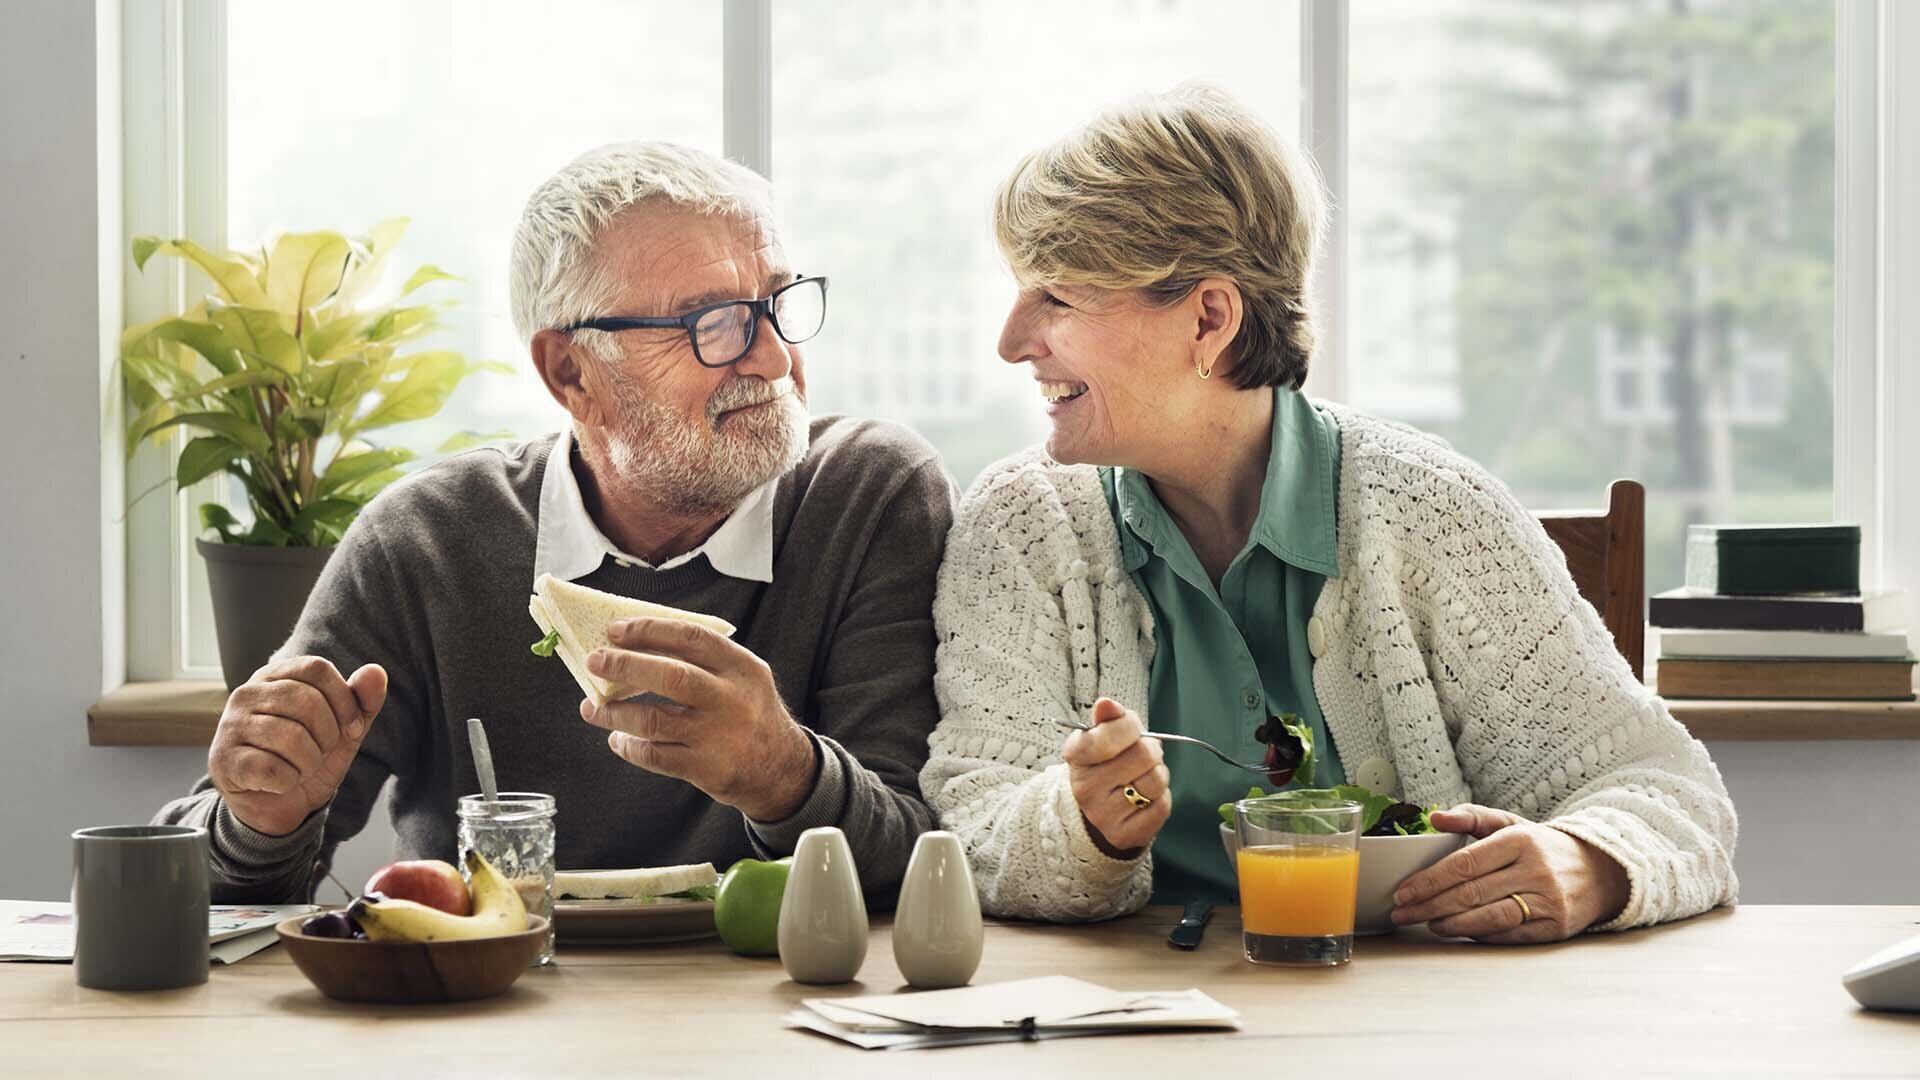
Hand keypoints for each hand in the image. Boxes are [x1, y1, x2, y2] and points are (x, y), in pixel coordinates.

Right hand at [209, 657, 386, 836]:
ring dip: (309, 762)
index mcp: (276, 676)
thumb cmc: (309, 757)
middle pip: (306, 701)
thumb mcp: (344, 730)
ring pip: (290, 736)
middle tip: (320, 753)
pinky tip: (279, 782)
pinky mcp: (222, 760)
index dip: (344, 701)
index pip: (318, 668)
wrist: (278, 806)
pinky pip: (271, 768)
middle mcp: (247, 693)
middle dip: (328, 736)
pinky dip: (288, 781)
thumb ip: (362, 702)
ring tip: (300, 768)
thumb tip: (376, 672)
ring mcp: (229, 725)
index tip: (350, 728)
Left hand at [579, 616, 815, 821]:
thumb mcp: (743, 678)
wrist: (781, 769)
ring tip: (593, 707)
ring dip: (615, 713)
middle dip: (625, 666)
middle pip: (671, 676)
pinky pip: (655, 755)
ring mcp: (718, 736)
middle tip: (595, 660)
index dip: (651, 631)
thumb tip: (637, 645)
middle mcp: (732, 699)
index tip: (617, 630)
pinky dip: (629, 747)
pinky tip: (618, 739)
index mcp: (741, 668)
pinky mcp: (706, 768)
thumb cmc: (749, 714)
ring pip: (654, 720)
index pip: (692, 638)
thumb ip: (704, 661)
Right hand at [1063, 698, 1171, 857]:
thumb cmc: (1106, 763)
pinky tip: (1145, 798)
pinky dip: (1161, 798)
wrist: (1098, 809)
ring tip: (1144, 776)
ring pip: (1156, 782)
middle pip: (1144, 755)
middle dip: (1151, 750)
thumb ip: (1108, 718)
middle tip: (1143, 754)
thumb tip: (1106, 704)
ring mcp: (1103, 815)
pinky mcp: (1123, 835)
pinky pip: (1162, 806)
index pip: (1111, 733)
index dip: (1130, 726)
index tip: (1130, 728)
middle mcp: (1084, 788)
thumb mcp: (1101, 736)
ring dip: (1158, 774)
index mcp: (1076, 757)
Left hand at [1388, 804, 1630, 942]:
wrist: (1599, 871)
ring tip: (1427, 924)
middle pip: (1471, 892)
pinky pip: (1510, 935)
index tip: (1403, 891)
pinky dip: (1480, 935)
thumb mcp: (1510, 824)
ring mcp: (1548, 900)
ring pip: (1490, 916)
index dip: (1430, 880)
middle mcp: (1535, 869)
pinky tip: (1458, 931)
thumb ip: (1471, 816)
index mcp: (1520, 840)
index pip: (1465, 863)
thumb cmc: (1541, 847)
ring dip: (1451, 923)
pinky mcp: (1555, 927)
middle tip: (1402, 913)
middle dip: (1430, 905)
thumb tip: (1434, 818)